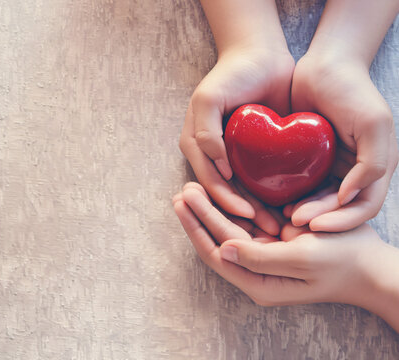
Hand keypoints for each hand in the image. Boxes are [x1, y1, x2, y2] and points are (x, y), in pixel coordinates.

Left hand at [173, 182, 398, 331]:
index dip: (197, 227)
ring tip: (193, 186)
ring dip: (213, 208)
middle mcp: (256, 270)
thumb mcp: (302, 259)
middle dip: (200, 214)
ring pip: (231, 228)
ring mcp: (265, 255)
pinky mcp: (276, 240)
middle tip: (183, 189)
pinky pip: (248, 221)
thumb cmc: (343, 263)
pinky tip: (223, 189)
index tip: (182, 203)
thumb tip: (222, 248)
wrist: (373, 265)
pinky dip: (235, 206)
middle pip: (219, 239)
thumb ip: (259, 257)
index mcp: (258, 281)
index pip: (216, 253)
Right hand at [179, 47, 293, 234]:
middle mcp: (212, 155)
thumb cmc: (232, 74)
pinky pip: (261, 180)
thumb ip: (205, 132)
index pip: (210, 183)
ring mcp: (234, 156)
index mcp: (196, 147)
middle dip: (244, 215)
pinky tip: (285, 209)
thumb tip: (217, 165)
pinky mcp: (255, 153)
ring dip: (259, 211)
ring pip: (244, 193)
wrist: (261, 55)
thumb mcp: (209, 99)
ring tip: (278, 228)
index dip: (227, 202)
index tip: (249, 217)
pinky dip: (270, 196)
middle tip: (268, 232)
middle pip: (227, 194)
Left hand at [289, 53, 398, 230]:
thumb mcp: (373, 123)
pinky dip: (292, 195)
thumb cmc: (352, 90)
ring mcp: (332, 166)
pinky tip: (275, 200)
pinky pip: (302, 184)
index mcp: (376, 167)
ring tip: (283, 216)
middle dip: (318, 218)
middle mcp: (355, 171)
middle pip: (338, 209)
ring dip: (304, 211)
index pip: (363, 207)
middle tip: (292, 222)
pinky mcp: (310, 159)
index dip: (342, 221)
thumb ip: (373, 163)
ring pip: (318, 200)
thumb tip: (350, 198)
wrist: (324, 65)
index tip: (316, 225)